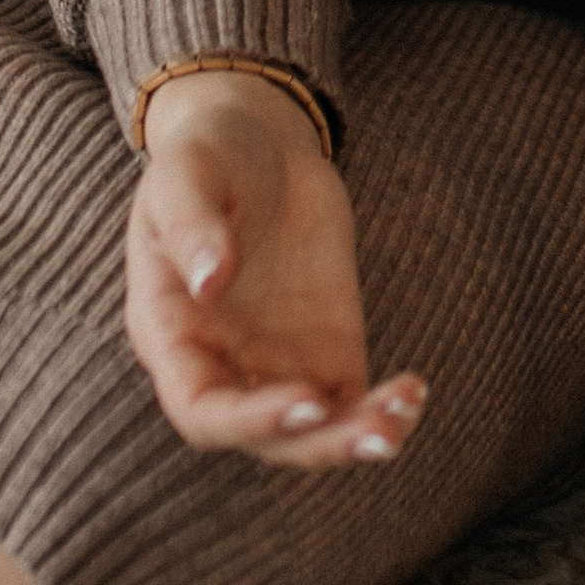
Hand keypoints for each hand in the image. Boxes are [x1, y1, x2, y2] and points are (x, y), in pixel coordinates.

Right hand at [124, 70, 424, 466]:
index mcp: (170, 335)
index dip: (249, 420)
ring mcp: (275, 362)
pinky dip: (382, 406)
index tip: (306, 403)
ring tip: (403, 415)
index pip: (201, 409)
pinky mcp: (325, 348)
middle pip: (263, 438)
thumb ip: (192, 225)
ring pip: (312, 431)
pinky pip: (350, 400)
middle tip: (376, 432)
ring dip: (356, 435)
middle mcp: (221, 364)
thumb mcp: (185, 174)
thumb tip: (209, 281)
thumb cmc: (205, 156)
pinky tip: (414, 390)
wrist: (257, 141)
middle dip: (318, 443)